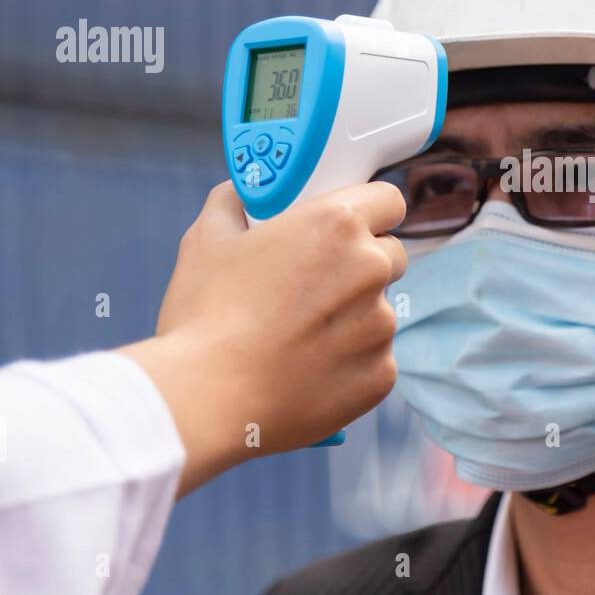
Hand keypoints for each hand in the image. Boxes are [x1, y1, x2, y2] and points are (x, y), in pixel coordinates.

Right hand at [120, 180, 406, 495]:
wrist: (207, 400)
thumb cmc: (204, 318)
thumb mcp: (205, 241)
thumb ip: (231, 205)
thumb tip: (237, 194)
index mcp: (337, 224)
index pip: (388, 201)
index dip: (371, 212)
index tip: (352, 227)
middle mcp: (371, 270)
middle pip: (389, 256)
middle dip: (361, 266)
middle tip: (315, 286)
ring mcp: (382, 326)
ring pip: (380, 311)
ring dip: (353, 318)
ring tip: (298, 338)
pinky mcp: (382, 375)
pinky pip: (375, 359)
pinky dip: (350, 363)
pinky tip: (307, 371)